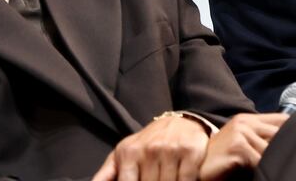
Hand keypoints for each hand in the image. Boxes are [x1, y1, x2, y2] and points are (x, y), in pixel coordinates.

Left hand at [92, 115, 208, 180]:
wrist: (180, 121)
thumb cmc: (147, 143)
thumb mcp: (122, 154)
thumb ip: (105, 175)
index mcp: (129, 153)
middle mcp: (150, 150)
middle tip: (154, 180)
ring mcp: (170, 150)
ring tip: (165, 179)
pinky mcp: (190, 152)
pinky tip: (179, 179)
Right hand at [199, 113, 288, 180]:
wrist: (199, 168)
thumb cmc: (223, 160)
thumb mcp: (243, 144)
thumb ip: (261, 139)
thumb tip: (287, 143)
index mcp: (248, 119)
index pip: (281, 119)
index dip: (294, 130)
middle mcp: (245, 122)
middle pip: (279, 133)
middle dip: (285, 148)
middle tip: (291, 159)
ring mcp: (240, 133)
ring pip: (270, 149)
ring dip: (273, 161)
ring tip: (274, 168)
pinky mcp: (237, 146)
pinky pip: (259, 160)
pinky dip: (262, 169)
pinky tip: (260, 173)